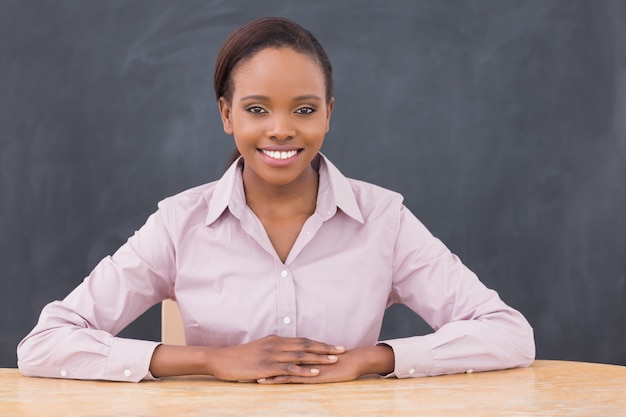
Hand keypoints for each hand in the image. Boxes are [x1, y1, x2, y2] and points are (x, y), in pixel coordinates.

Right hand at [207, 335, 345, 381]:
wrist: (220, 359)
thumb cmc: (238, 357)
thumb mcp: (259, 349)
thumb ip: (273, 349)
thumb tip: (285, 351)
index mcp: (276, 339)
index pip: (303, 340)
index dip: (320, 343)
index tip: (334, 345)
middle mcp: (277, 344)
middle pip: (306, 345)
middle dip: (326, 348)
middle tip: (343, 349)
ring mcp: (272, 355)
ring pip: (301, 355)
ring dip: (319, 358)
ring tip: (335, 359)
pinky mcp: (267, 367)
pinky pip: (289, 368)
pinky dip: (304, 370)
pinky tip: (315, 372)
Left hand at [257, 345, 394, 383]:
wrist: (354, 361)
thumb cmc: (340, 362)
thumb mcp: (321, 361)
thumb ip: (310, 361)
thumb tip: (302, 362)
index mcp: (302, 353)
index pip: (280, 353)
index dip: (266, 355)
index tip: (251, 357)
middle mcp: (300, 358)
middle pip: (275, 359)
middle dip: (260, 362)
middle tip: (243, 364)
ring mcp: (303, 366)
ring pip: (278, 368)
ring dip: (263, 371)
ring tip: (248, 374)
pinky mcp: (308, 375)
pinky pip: (289, 377)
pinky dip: (275, 378)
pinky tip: (265, 381)